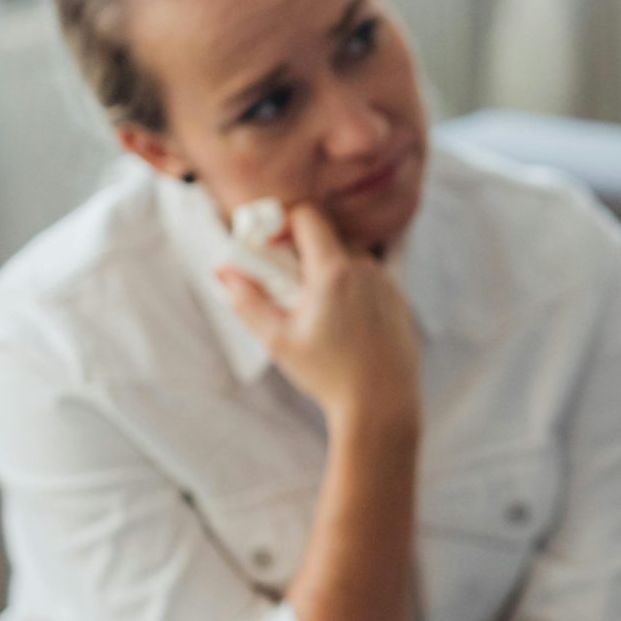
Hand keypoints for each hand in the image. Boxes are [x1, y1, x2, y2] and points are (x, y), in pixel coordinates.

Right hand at [217, 203, 419, 428]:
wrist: (382, 404)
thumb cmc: (329, 375)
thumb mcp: (278, 340)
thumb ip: (247, 302)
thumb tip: (222, 273)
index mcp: (334, 272)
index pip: (308, 216)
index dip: (283, 222)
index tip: (268, 246)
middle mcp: (366, 270)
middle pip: (326, 239)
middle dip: (300, 253)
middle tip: (283, 286)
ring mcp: (386, 283)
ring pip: (348, 259)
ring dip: (325, 272)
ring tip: (312, 310)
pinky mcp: (398, 299)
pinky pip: (367, 279)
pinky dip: (349, 288)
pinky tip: (340, 323)